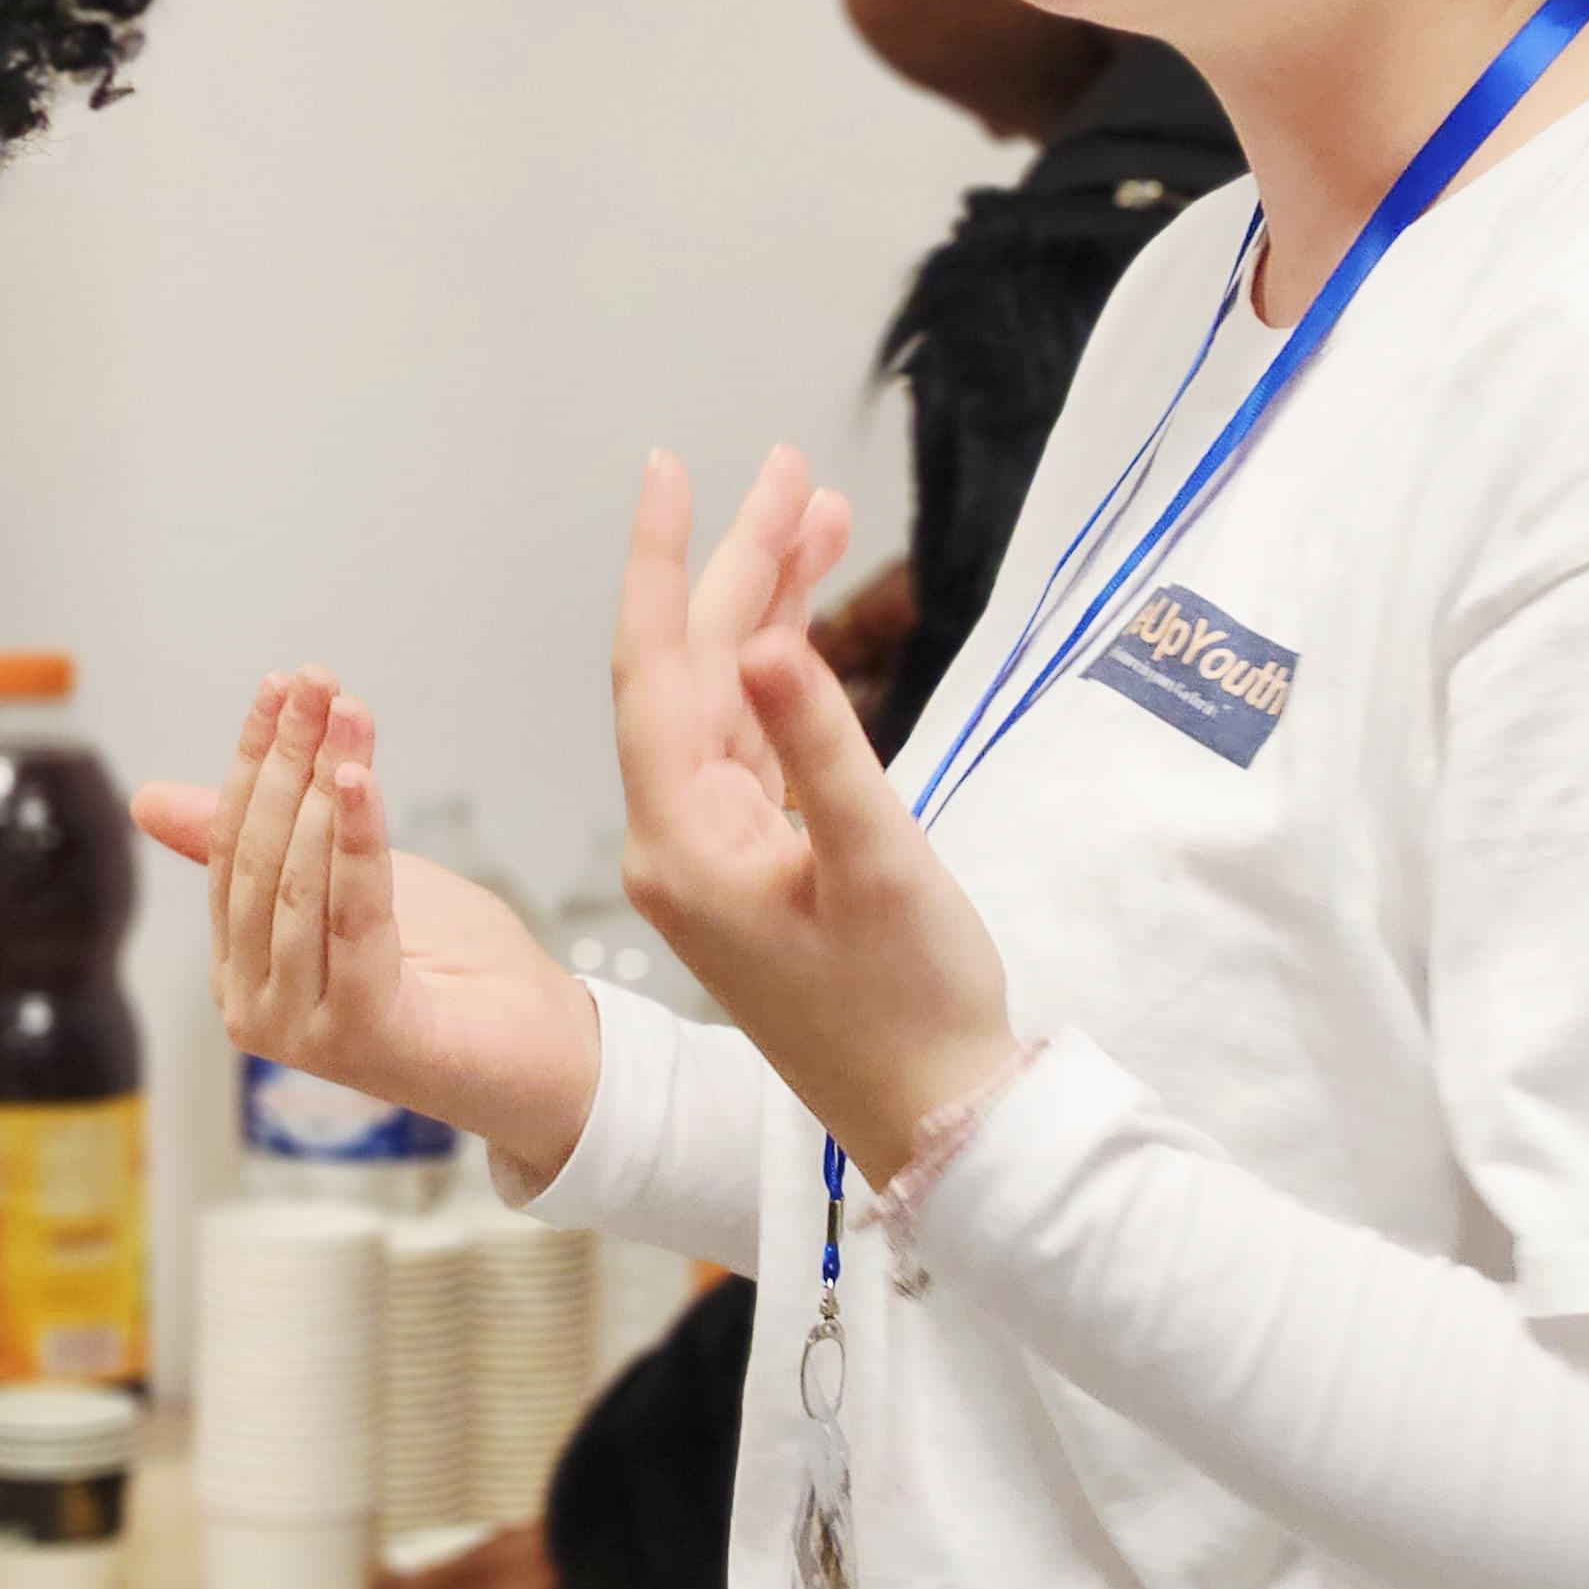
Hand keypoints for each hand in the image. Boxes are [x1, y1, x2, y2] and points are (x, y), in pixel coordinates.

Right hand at [132, 674, 599, 1187]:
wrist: (548, 1057)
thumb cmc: (457, 969)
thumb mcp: (352, 881)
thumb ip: (269, 843)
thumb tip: (145, 799)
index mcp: (240, 967)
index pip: (230, 845)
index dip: (254, 760)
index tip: (279, 686)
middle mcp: (253, 1005)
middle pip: (259, 858)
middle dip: (287, 759)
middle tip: (315, 682)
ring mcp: (297, 1030)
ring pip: (300, 883)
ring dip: (325, 784)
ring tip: (347, 712)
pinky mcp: (357, 1037)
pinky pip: (352, 920)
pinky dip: (356, 844)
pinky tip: (360, 781)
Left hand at [613, 449, 1015, 1192]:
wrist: (935, 1120)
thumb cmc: (913, 1005)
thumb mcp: (879, 863)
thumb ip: (820, 742)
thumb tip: (762, 636)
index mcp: (680, 842)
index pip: (653, 668)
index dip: (660, 559)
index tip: (667, 467)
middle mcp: (675, 842)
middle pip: (690, 668)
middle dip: (740, 562)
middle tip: (794, 467)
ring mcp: (710, 855)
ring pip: (723, 697)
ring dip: (768, 606)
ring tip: (822, 510)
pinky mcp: (753, 865)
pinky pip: (751, 741)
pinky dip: (783, 674)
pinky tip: (810, 617)